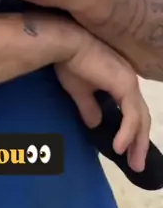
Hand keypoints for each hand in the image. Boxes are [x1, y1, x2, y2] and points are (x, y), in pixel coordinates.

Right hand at [56, 31, 150, 172]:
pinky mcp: (124, 85)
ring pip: (141, 119)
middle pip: (142, 117)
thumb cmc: (70, 61)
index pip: (133, 111)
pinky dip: (128, 134)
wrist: (65, 43)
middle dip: (140, 142)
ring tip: (132, 162)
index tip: (126, 151)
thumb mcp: (79, 91)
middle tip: (136, 164)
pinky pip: (131, 116)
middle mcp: (129, 80)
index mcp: (120, 80)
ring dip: (138, 143)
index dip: (133, 131)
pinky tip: (119, 148)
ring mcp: (129, 82)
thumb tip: (95, 124)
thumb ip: (90, 107)